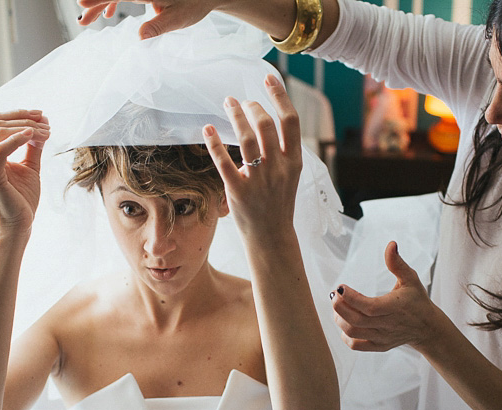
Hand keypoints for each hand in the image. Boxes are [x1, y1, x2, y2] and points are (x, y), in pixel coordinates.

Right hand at [0, 110, 49, 235]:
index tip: (42, 115)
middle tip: (46, 122)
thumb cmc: (22, 200)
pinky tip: (33, 135)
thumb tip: (41, 126)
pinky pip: (0, 148)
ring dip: (26, 127)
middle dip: (24, 118)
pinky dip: (17, 138)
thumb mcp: (29, 167)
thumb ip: (32, 147)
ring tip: (46, 131)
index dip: (18, 115)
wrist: (17, 227)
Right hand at [76, 0, 217, 38]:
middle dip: (95, 3)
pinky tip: (108, 15)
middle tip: (82, 20)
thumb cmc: (193, 5)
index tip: (82, 4)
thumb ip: (157, 27)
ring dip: (101, 4)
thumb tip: (141, 38)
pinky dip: (113, 2)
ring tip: (87, 20)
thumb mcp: (177, 19)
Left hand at [202, 74, 301, 243]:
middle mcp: (279, 169)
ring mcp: (259, 180)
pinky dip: (214, 143)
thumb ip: (282, 152)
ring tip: (228, 104)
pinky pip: (224, 162)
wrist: (271, 238)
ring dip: (235, 116)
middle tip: (241, 101)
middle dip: (252, 106)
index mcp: (294, 162)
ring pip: (246, 138)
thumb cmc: (278, 204)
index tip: (268, 78)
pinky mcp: (239, 192)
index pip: (290, 121)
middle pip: (266, 125)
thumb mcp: (289, 176)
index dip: (280, 96)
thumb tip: (265, 121)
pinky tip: (207, 129)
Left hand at [331, 241, 437, 351]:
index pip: (369, 307)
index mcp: (395, 307)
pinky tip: (344, 322)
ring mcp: (382, 338)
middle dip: (339, 306)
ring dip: (339, 319)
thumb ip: (397, 263)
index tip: (340, 287)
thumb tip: (391, 244)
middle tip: (334, 294)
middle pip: (356, 321)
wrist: (426, 327)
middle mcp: (388, 325)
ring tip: (338, 306)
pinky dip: (345, 336)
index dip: (351, 298)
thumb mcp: (411, 279)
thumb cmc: (416, 300)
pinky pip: (356, 345)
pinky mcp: (379, 346)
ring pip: (353, 333)